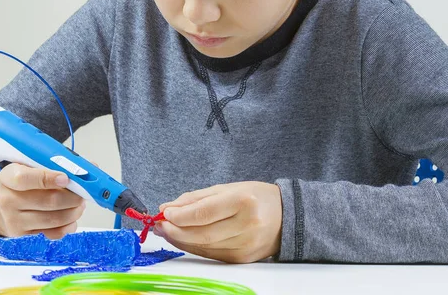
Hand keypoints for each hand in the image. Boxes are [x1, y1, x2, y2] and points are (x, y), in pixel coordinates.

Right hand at [0, 163, 85, 238]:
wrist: (8, 206)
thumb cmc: (27, 183)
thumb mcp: (33, 167)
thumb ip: (58, 164)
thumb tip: (90, 168)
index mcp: (8, 177)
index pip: (24, 178)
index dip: (48, 178)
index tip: (66, 178)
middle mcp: (8, 200)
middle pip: (48, 200)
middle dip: (72, 197)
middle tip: (82, 193)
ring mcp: (15, 221)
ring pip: (54, 218)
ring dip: (74, 211)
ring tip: (79, 204)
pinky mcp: (25, 236)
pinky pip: (53, 234)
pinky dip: (68, 226)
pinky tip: (72, 218)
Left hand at [154, 182, 281, 263]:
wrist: (288, 216)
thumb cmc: (256, 197)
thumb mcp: (228, 188)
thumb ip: (196, 198)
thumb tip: (168, 208)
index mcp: (244, 202)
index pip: (204, 213)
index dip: (180, 216)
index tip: (164, 213)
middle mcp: (247, 225)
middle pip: (202, 234)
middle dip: (175, 231)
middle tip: (159, 224)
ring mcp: (246, 245)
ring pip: (204, 247)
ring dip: (180, 240)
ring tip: (166, 231)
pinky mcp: (243, 259)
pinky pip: (211, 255)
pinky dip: (193, 247)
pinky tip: (183, 239)